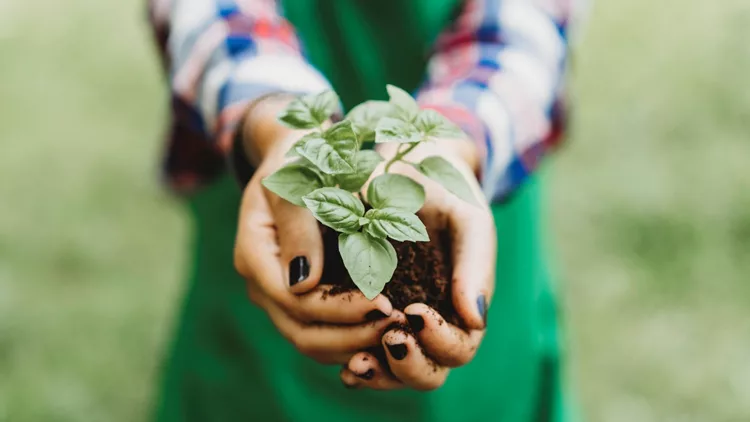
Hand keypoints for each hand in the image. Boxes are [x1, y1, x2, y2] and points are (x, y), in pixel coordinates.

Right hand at [233, 97, 403, 364]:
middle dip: (351, 336)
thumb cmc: (298, 158)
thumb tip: (303, 283)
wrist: (296, 155)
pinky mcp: (299, 298)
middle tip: (396, 327)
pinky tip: (385, 331)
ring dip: (353, 344)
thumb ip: (298, 226)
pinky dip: (352, 337)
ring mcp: (278, 294)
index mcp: (254, 254)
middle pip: (302, 332)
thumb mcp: (296, 179)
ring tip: (395, 333)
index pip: (295, 302)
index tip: (384, 304)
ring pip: (312, 341)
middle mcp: (263, 283)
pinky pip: (322, 332)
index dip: (340, 310)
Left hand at [339, 140, 495, 389]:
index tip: (415, 313)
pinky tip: (342, 357)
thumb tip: (475, 318)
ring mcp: (398, 325)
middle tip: (390, 339)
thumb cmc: (446, 194)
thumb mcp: (468, 219)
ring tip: (357, 362)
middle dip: (409, 365)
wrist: (405, 170)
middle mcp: (431, 325)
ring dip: (377, 372)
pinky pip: (363, 352)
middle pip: (428, 373)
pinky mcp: (365, 317)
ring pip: (393, 372)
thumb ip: (476, 265)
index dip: (441, 341)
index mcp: (462, 307)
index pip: (460, 347)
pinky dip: (354, 361)